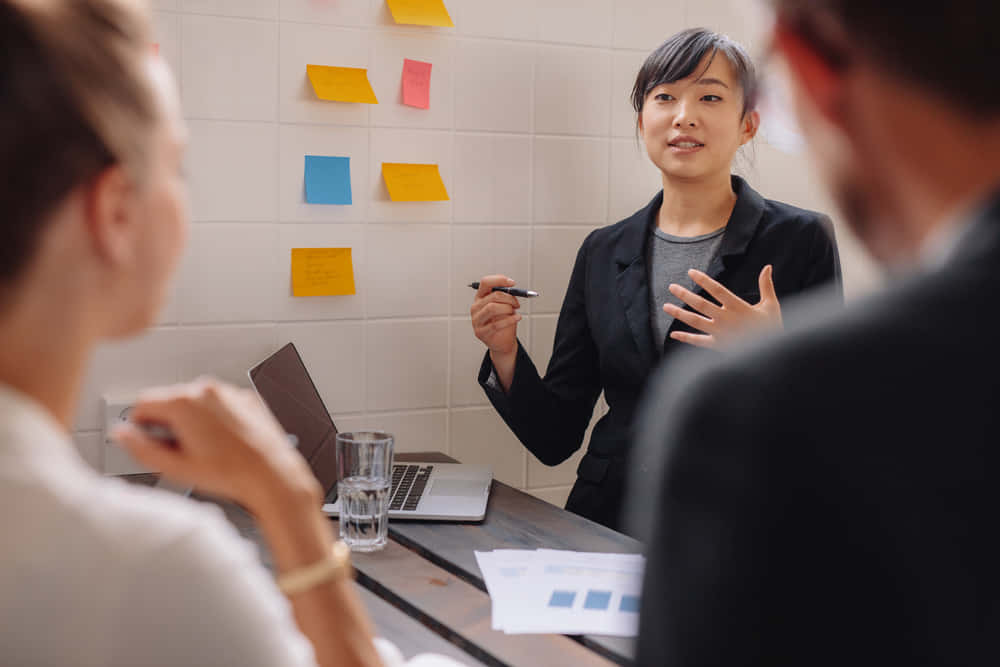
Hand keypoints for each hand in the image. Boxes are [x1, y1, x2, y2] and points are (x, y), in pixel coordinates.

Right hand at [111, 378, 319, 514]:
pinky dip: (215, 417)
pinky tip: (222, 441)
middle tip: (178, 450)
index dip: (141, 425)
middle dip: (167, 423)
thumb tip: (122, 435)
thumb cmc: (230, 473)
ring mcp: (228, 392)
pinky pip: (219, 403)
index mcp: (183, 402)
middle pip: (168, 400)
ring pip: (194, 401)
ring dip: (191, 419)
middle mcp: (206, 390)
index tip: (148, 440)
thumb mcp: (174, 468)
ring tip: (203, 448)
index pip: (142, 403)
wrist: (271, 474)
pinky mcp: (245, 398)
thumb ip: (140, 449)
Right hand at [470, 274, 522, 358]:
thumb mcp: (505, 305)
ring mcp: (476, 320)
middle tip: (517, 303)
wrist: (503, 341)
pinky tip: (517, 318)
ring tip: (514, 312)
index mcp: (480, 297)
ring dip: (508, 308)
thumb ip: (506, 295)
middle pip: (493, 296)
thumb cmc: (504, 321)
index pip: (485, 282)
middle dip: (509, 298)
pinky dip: (510, 320)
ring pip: (492, 308)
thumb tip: (512, 287)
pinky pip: (496, 324)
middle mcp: (475, 307)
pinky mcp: (480, 332)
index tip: (512, 283)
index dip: (499, 280)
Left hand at [663, 265, 782, 348]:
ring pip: (696, 321)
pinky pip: (699, 341)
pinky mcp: (719, 345)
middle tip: (671, 287)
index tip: (690, 272)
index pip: (717, 289)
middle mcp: (726, 319)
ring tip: (665, 306)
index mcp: (738, 306)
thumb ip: (766, 285)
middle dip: (684, 295)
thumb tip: (767, 266)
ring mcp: (721, 333)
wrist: (773, 354)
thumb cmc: (773, 327)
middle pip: (701, 304)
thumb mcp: (771, 305)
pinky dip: (686, 338)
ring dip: (679, 314)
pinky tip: (674, 334)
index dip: (703, 280)